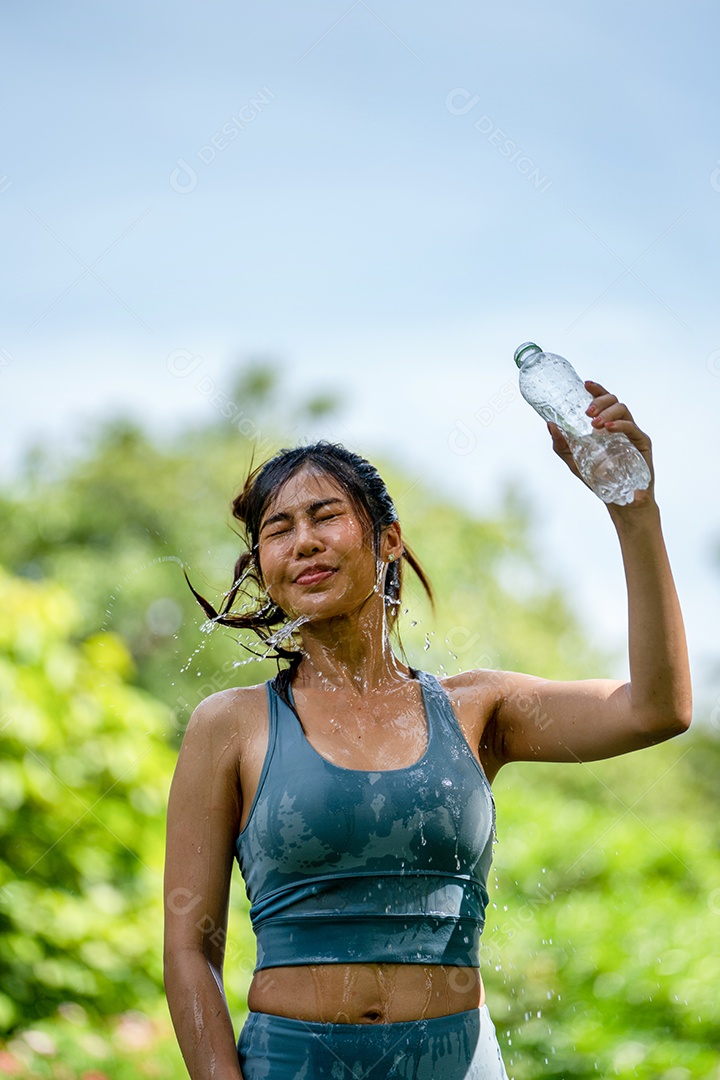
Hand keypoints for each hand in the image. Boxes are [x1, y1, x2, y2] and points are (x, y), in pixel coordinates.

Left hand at [547, 380, 655, 507]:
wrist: (621, 501)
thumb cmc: (599, 480)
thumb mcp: (575, 462)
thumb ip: (562, 445)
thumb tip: (550, 424)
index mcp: (607, 425)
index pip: (604, 401)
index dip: (596, 390)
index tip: (585, 384)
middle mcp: (621, 425)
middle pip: (614, 400)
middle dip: (599, 401)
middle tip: (587, 412)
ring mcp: (632, 433)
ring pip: (624, 410)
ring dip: (608, 412)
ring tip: (595, 423)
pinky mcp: (641, 444)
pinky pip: (633, 428)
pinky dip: (620, 425)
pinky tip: (608, 429)